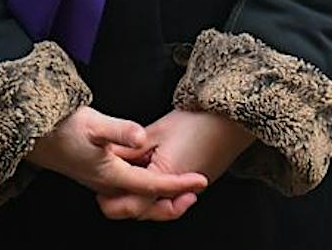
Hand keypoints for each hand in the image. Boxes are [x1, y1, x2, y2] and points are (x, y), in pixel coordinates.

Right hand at [24, 105, 206, 215]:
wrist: (37, 135)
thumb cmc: (65, 128)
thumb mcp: (95, 123)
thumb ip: (120, 130)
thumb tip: (142, 136)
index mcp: (112, 175)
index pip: (153, 186)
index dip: (179, 184)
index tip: (202, 180)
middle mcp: (108, 184)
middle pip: (146, 203)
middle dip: (172, 202)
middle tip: (196, 192)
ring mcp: (102, 182)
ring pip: (137, 198)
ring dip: (160, 196)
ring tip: (182, 186)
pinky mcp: (98, 175)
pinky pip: (128, 189)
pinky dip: (145, 188)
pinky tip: (153, 172)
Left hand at [93, 110, 249, 222]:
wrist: (232, 119)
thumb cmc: (197, 121)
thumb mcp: (158, 131)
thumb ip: (132, 147)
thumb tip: (110, 155)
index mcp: (164, 179)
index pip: (131, 205)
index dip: (112, 203)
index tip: (99, 196)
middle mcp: (177, 193)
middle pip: (144, 211)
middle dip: (124, 204)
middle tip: (107, 196)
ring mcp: (189, 192)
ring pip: (157, 206)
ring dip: (141, 199)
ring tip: (127, 186)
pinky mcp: (197, 186)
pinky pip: (171, 198)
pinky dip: (157, 194)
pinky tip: (151, 176)